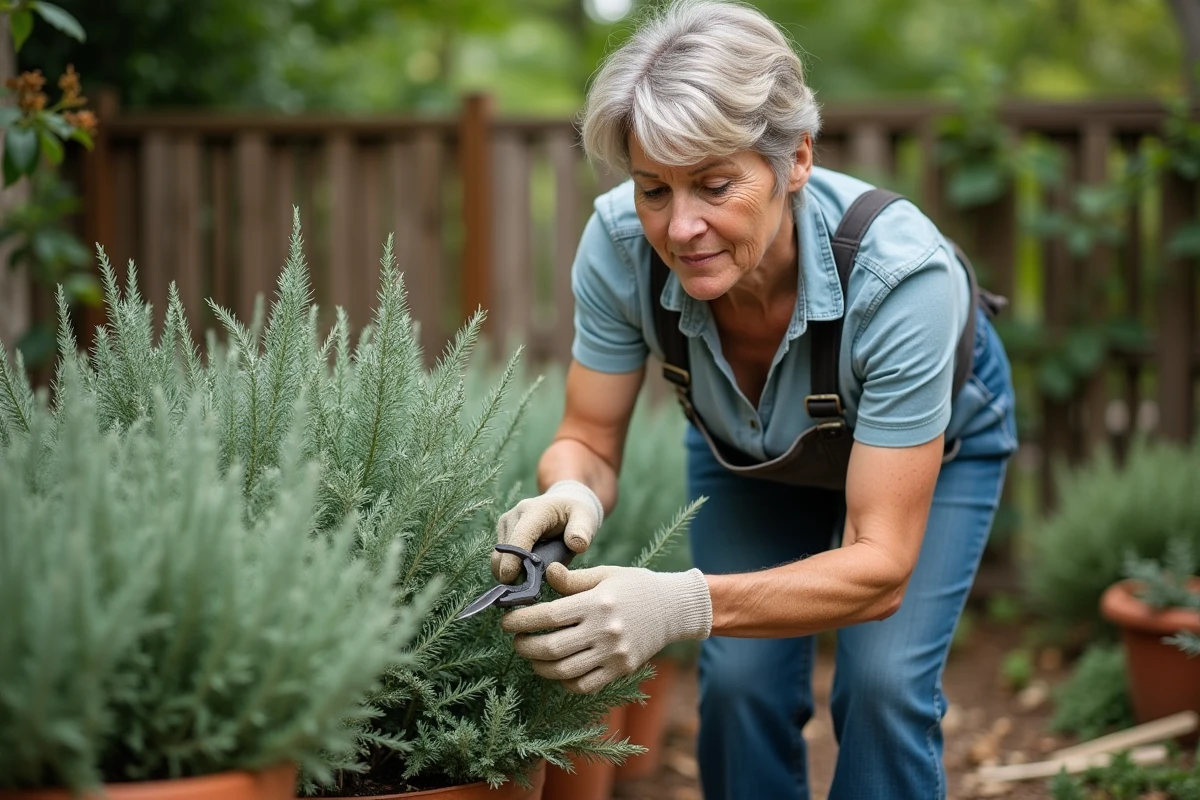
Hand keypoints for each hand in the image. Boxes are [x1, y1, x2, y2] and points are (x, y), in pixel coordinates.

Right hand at [492, 480, 603, 583]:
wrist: (565, 504)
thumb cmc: (577, 513)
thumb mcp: (586, 518)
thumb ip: (582, 531)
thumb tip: (576, 545)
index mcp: (535, 511)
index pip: (520, 537)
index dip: (513, 559)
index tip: (510, 579)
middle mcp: (515, 515)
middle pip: (505, 550)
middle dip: (509, 572)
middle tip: (524, 593)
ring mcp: (506, 523)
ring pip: (498, 556)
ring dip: (508, 572)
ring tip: (527, 585)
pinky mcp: (502, 533)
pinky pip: (500, 557)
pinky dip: (508, 569)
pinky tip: (523, 577)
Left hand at [501, 563, 711, 693]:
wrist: (674, 609)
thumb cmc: (636, 586)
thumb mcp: (606, 574)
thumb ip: (573, 579)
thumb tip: (545, 573)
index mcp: (597, 603)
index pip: (548, 616)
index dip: (521, 620)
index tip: (507, 621)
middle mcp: (604, 630)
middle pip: (551, 647)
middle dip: (524, 646)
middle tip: (516, 641)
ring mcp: (613, 654)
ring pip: (564, 670)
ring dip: (540, 666)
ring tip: (532, 656)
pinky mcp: (621, 670)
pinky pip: (584, 685)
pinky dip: (564, 681)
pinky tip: (557, 670)